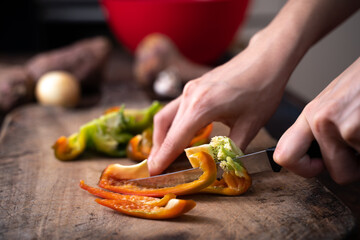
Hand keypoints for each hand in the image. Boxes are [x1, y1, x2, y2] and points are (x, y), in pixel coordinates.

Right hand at [147, 30, 298, 174]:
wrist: (265, 59)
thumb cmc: (262, 90)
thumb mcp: (250, 125)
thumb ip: (233, 149)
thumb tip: (223, 168)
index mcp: (201, 107)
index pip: (175, 139)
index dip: (162, 158)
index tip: (152, 173)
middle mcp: (190, 96)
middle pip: (164, 127)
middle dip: (158, 150)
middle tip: (155, 168)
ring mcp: (190, 89)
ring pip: (166, 116)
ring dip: (162, 136)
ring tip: (163, 155)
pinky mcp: (194, 86)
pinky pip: (175, 108)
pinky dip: (172, 124)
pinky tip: (179, 134)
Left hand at [274, 57, 359, 183]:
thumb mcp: (335, 101)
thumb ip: (322, 128)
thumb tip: (315, 159)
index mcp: (311, 114)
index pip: (285, 156)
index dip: (303, 169)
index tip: (319, 166)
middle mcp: (321, 121)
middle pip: (337, 174)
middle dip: (356, 166)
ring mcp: (344, 126)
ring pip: (359, 170)